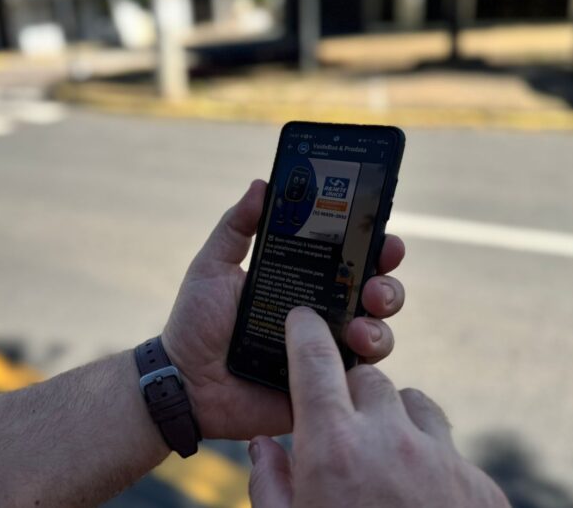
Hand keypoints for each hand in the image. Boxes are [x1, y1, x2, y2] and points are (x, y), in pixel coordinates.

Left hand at [162, 180, 405, 439]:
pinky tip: (349, 353)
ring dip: (379, 325)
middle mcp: (321, 314)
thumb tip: (261, 183)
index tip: (383, 236)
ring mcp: (326, 352)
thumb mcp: (212, 267)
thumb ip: (235, 227)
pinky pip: (359, 379)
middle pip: (374, 293)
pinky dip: (364, 364)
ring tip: (357, 326)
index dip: (374, 246)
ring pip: (377, 334)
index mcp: (301, 282)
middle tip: (375, 283)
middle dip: (387, 284)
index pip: (349, 259)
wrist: (185, 383)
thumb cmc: (196, 323)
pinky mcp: (324, 387)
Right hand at [247, 307, 509, 507]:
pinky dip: (429, 456)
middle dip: (349, 389)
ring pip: (414, 402)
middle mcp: (389, 441)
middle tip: (339, 424)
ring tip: (382, 454)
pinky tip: (418, 495)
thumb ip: (271, 483)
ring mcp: (442, 460)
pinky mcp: (481, 485)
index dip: (304, 331)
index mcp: (333, 449)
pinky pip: (448, 446)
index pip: (315, 361)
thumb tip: (265, 445)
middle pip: (367, 377)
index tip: (301, 319)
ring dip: (394, 416)